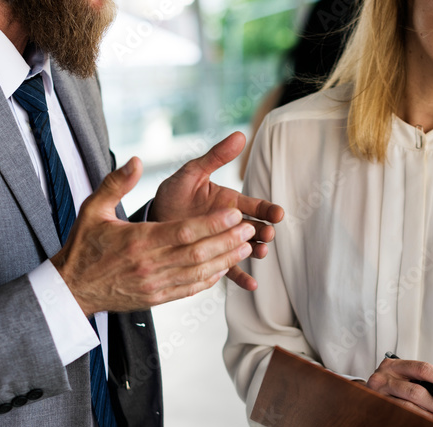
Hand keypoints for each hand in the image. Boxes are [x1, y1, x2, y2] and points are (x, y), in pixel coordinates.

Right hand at [51, 157, 255, 313]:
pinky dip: (210, 279)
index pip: (184, 232)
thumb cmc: (83, 246)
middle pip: (198, 253)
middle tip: (250, 228)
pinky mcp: (156, 299)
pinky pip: (190, 289)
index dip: (214, 223)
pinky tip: (225, 267)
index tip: (235, 213)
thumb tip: (136, 160)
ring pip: (199, 273)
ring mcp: (154, 285)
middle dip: (228, 240)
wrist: (72, 289)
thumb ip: (116, 183)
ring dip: (226, 260)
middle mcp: (149, 266)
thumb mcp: (93, 209)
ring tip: (246, 246)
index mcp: (138, 241)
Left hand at [150, 132, 284, 290]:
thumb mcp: (193, 172)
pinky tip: (252, 285)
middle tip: (267, 234)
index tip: (278, 214)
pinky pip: (230, 270)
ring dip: (256, 251)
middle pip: (255, 229)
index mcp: (230, 203)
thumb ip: (216, 157)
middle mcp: (230, 224)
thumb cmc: (173, 193)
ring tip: (260, 253)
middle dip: (264, 231)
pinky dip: (241, 278)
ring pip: (246, 249)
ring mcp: (223, 242)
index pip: (255, 206)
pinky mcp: (212, 258)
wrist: (154, 218)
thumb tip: (240, 135)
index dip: (268, 209)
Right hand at [366, 357, 432, 424]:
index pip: (423, 369)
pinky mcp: (374, 412)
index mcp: (394, 365)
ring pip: (407, 409)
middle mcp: (382, 378)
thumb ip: (423, 383)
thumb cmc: (390, 389)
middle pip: (415, 392)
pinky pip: (399, 420)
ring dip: (429, 418)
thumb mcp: (403, 378)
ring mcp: (376, 396)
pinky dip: (416, 425)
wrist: (359, 399)